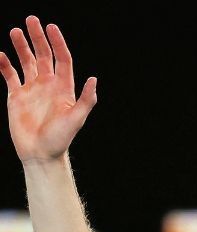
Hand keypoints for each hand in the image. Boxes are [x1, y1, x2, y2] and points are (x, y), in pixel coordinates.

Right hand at [0, 16, 96, 161]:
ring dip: (21, 47)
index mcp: (63, 88)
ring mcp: (32, 90)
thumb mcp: (76, 119)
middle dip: (38, 38)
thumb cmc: (60, 139)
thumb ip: (85, 100)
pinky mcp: (17, 97)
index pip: (62, 60)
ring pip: (26, 62)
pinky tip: (0, 55)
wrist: (41, 153)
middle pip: (43, 56)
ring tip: (15, 31)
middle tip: (31, 20)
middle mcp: (48, 86)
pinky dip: (4, 65)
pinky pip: (10, 76)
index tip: (51, 27)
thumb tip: (94, 79)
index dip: (57, 43)